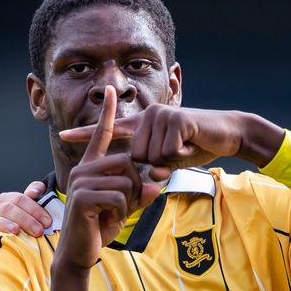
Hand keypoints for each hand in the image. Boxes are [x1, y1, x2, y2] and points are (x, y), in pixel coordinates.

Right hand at [0, 182, 50, 239]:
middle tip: (39, 231)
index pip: (20, 199)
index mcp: (8, 200)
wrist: (15, 241)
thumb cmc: (28, 223)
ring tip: (16, 231)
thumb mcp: (35, 209)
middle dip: (26, 219)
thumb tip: (35, 191)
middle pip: (8, 208)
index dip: (34, 208)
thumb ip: (37, 194)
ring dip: (4, 224)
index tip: (47, 221)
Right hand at [51, 86, 158, 290]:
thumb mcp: (126, 207)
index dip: (108, 114)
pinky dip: (122, 210)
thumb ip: (141, 194)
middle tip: (127, 204)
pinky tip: (109, 218)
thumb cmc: (101, 227)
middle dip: (137, 185)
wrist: (80, 251)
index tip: (111, 90)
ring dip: (130, 200)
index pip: (102, 135)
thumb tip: (156, 186)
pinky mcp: (82, 197)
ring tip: (115, 212)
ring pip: (125, 180)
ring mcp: (80, 182)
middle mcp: (83, 169)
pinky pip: (119, 196)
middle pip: (127, 162)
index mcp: (92, 167)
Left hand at [59, 104, 284, 179]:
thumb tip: (151, 175)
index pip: (113, 129)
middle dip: (158, 164)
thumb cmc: (202, 146)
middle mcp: (149, 115)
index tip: (62, 134)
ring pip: (151, 156)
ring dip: (172, 160)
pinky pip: (167, 152)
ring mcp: (160, 114)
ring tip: (187, 147)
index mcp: (145, 124)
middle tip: (179, 153)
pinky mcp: (174, 118)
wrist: (228, 133)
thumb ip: (158, 167)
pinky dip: (182, 155)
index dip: (87, 132)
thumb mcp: (175, 160)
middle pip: (137, 156)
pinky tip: (192, 142)